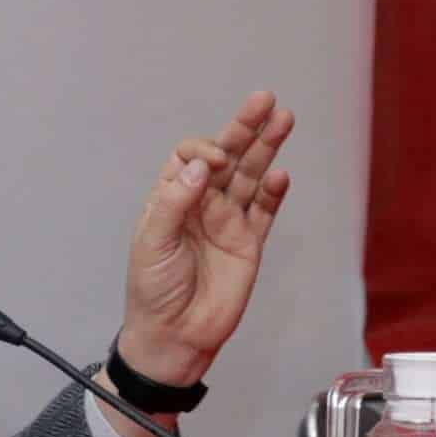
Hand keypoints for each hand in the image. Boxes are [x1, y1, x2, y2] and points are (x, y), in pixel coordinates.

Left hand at [118, 92, 294, 386]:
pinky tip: (281, 175)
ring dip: (267, 148)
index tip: (214, 163)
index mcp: (172, 198)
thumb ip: (175, 202)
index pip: (191, 156)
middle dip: (244, 127)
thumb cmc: (153, 290)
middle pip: (228, 155)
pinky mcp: (250, 243)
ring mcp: (228, 221)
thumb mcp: (151, 243)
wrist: (174, 336)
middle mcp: (202, 203)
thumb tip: (202, 166)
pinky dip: (274, 193)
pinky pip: (265, 211)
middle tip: (264, 100)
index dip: (204, 150)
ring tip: (284, 119)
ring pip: (252, 176)